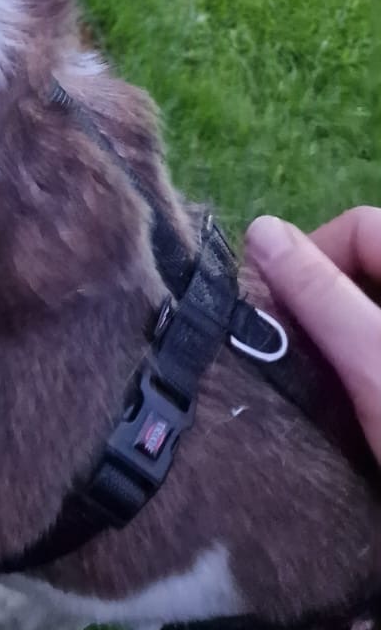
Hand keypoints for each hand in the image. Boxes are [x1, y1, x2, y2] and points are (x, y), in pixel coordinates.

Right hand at [246, 208, 380, 459]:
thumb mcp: (374, 364)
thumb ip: (319, 293)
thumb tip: (260, 229)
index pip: (362, 226)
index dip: (311, 257)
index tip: (281, 317)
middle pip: (373, 264)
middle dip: (327, 297)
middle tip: (301, 353)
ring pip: (377, 309)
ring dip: (347, 332)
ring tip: (332, 383)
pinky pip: (379, 346)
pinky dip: (369, 360)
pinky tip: (365, 403)